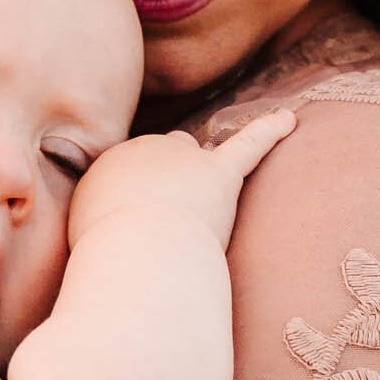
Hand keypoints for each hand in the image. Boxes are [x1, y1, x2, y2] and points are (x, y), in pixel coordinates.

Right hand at [69, 106, 295, 252]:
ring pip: (192, 149)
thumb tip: (118, 235)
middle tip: (165, 225)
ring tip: (201, 203)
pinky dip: (270, 132)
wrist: (135, 254)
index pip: (131, 167)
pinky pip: (249, 144)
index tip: (138, 230)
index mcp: (111, 164)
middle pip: (163, 151)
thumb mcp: (89, 236)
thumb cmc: (109, 259)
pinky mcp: (219, 173)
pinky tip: (289, 120)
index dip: (140, 198)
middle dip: (167, 179)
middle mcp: (145, 149)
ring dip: (198, 170)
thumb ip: (103, 224)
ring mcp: (184, 157)